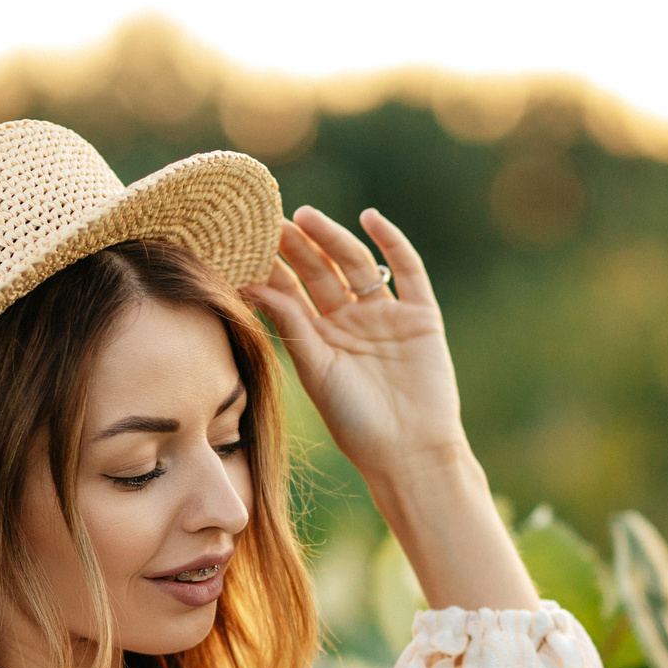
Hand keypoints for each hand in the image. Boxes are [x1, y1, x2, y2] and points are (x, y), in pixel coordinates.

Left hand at [242, 207, 466, 490]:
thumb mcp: (316, 371)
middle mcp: (351, 322)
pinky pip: (407, 270)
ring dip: (333, 239)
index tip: (246, 242)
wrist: (409, 451)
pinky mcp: (420, 315)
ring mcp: (386, 316)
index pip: (292, 292)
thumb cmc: (356, 422)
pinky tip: (370, 218)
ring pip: (356, 265)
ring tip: (306, 216)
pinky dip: (391, 242)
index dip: (272, 267)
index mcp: (321, 338)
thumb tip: (253, 285)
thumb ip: (292, 326)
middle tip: (270, 220)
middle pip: (321, 272)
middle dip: (298, 247)